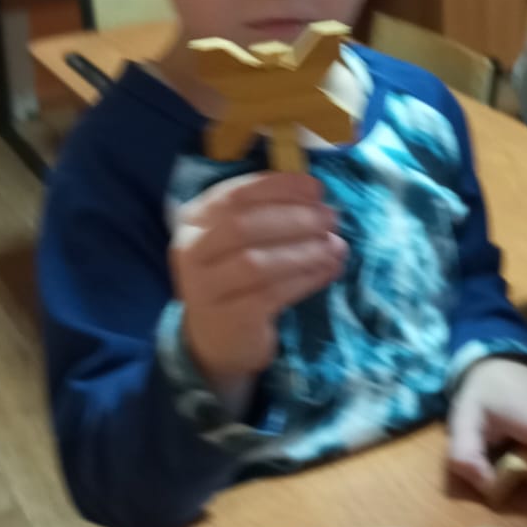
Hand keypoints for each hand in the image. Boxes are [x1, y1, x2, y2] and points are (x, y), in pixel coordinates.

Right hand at [171, 173, 345, 383]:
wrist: (217, 339)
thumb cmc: (237, 276)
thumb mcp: (243, 238)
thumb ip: (271, 212)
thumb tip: (317, 197)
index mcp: (194, 220)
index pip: (235, 195)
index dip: (278, 188)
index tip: (316, 188)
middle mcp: (191, 252)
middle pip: (242, 226)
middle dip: (293, 218)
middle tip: (330, 219)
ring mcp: (205, 289)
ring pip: (255, 263)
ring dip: (303, 251)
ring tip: (335, 247)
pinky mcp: (228, 319)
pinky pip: (270, 295)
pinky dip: (305, 279)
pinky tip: (328, 270)